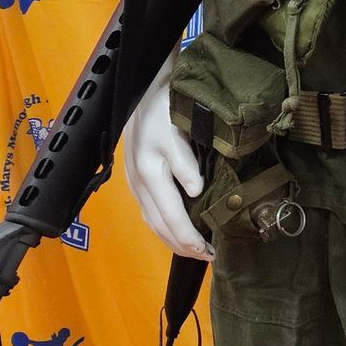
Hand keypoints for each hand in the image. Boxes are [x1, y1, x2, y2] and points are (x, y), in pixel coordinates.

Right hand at [123, 69, 212, 260]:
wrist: (145, 88)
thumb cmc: (165, 108)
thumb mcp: (177, 130)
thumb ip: (184, 162)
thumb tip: (195, 191)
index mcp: (151, 173)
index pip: (170, 216)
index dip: (189, 238)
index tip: (209, 251)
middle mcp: (140, 184)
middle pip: (160, 225)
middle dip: (182, 245)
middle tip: (208, 257)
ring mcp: (136, 183)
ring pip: (152, 221)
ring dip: (172, 240)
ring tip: (195, 251)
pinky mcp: (137, 180)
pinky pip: (149, 211)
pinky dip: (164, 227)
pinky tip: (177, 232)